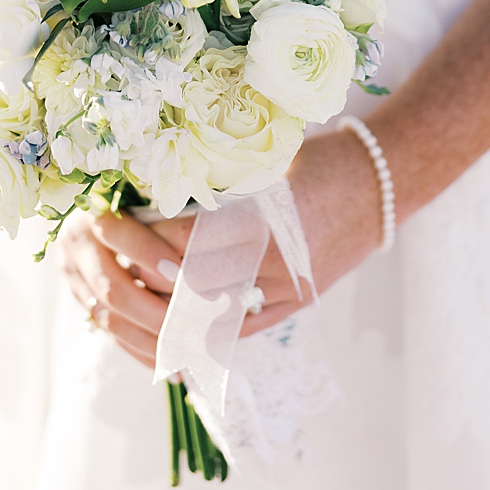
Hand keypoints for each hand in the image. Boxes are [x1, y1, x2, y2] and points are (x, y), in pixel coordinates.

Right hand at [57, 208, 182, 367]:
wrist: (99, 215)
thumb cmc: (139, 206)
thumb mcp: (149, 204)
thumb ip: (169, 222)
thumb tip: (204, 241)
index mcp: (92, 213)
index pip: (117, 234)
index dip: (148, 253)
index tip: (180, 272)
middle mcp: (77, 247)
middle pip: (113, 289)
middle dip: (156, 312)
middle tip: (192, 325)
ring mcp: (75, 279)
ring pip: (111, 321)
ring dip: (152, 341)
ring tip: (189, 353)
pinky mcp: (83, 303)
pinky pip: (111, 337)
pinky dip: (143, 353)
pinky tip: (173, 366)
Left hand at [59, 129, 383, 364]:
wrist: (382, 182)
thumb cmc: (315, 158)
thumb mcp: (261, 161)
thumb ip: (212, 183)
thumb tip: (147, 191)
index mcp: (265, 222)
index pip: (186, 242)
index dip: (143, 237)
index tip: (109, 225)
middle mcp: (276, 265)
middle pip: (193, 286)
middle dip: (143, 275)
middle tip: (106, 259)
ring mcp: (289, 291)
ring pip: (212, 315)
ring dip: (164, 307)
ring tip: (125, 288)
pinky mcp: (296, 304)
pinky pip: (238, 330)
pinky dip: (199, 331)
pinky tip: (165, 323)